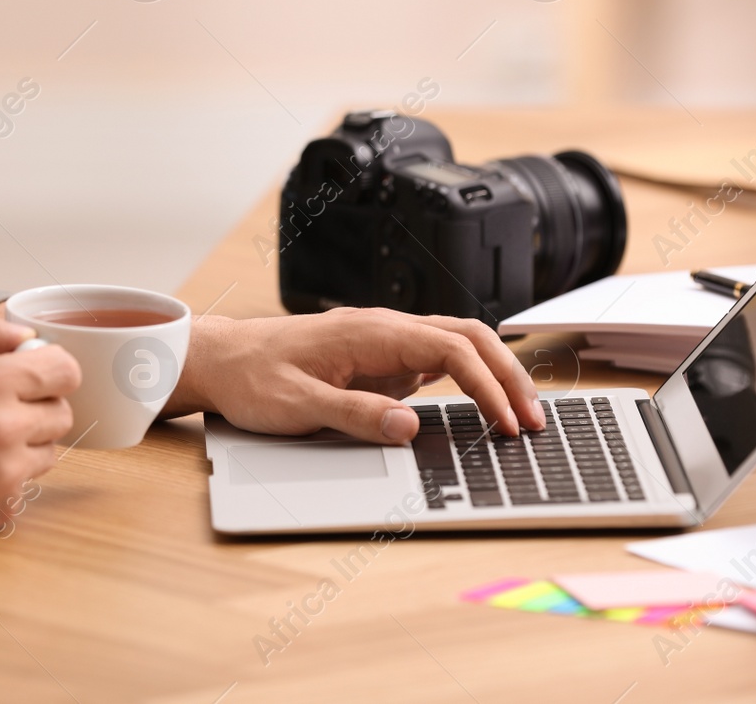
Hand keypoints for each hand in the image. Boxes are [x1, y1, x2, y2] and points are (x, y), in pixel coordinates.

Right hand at [0, 301, 80, 565]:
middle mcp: (6, 430)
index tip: (22, 377)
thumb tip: (21, 334)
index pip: (65, 370)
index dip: (46, 370)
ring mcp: (6, 478)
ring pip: (48, 454)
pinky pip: (25, 491)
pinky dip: (4, 485)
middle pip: (61, 413)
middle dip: (33, 409)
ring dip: (23, 448)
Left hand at [164, 308, 543, 444]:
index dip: (487, 387)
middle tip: (533, 421)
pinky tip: (483, 404)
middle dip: (508, 376)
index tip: (505, 424)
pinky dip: (471, 377)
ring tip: (519, 415)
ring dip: (494, 374)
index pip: (451, 350)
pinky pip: (438, 358)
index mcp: (372, 332)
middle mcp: (386, 328)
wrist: (222, 360)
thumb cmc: (253, 378)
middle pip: (469, 337)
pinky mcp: (382, 357)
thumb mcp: (297, 405)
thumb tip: (409, 427)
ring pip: (459, 343)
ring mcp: (387, 341)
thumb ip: (354, 415)